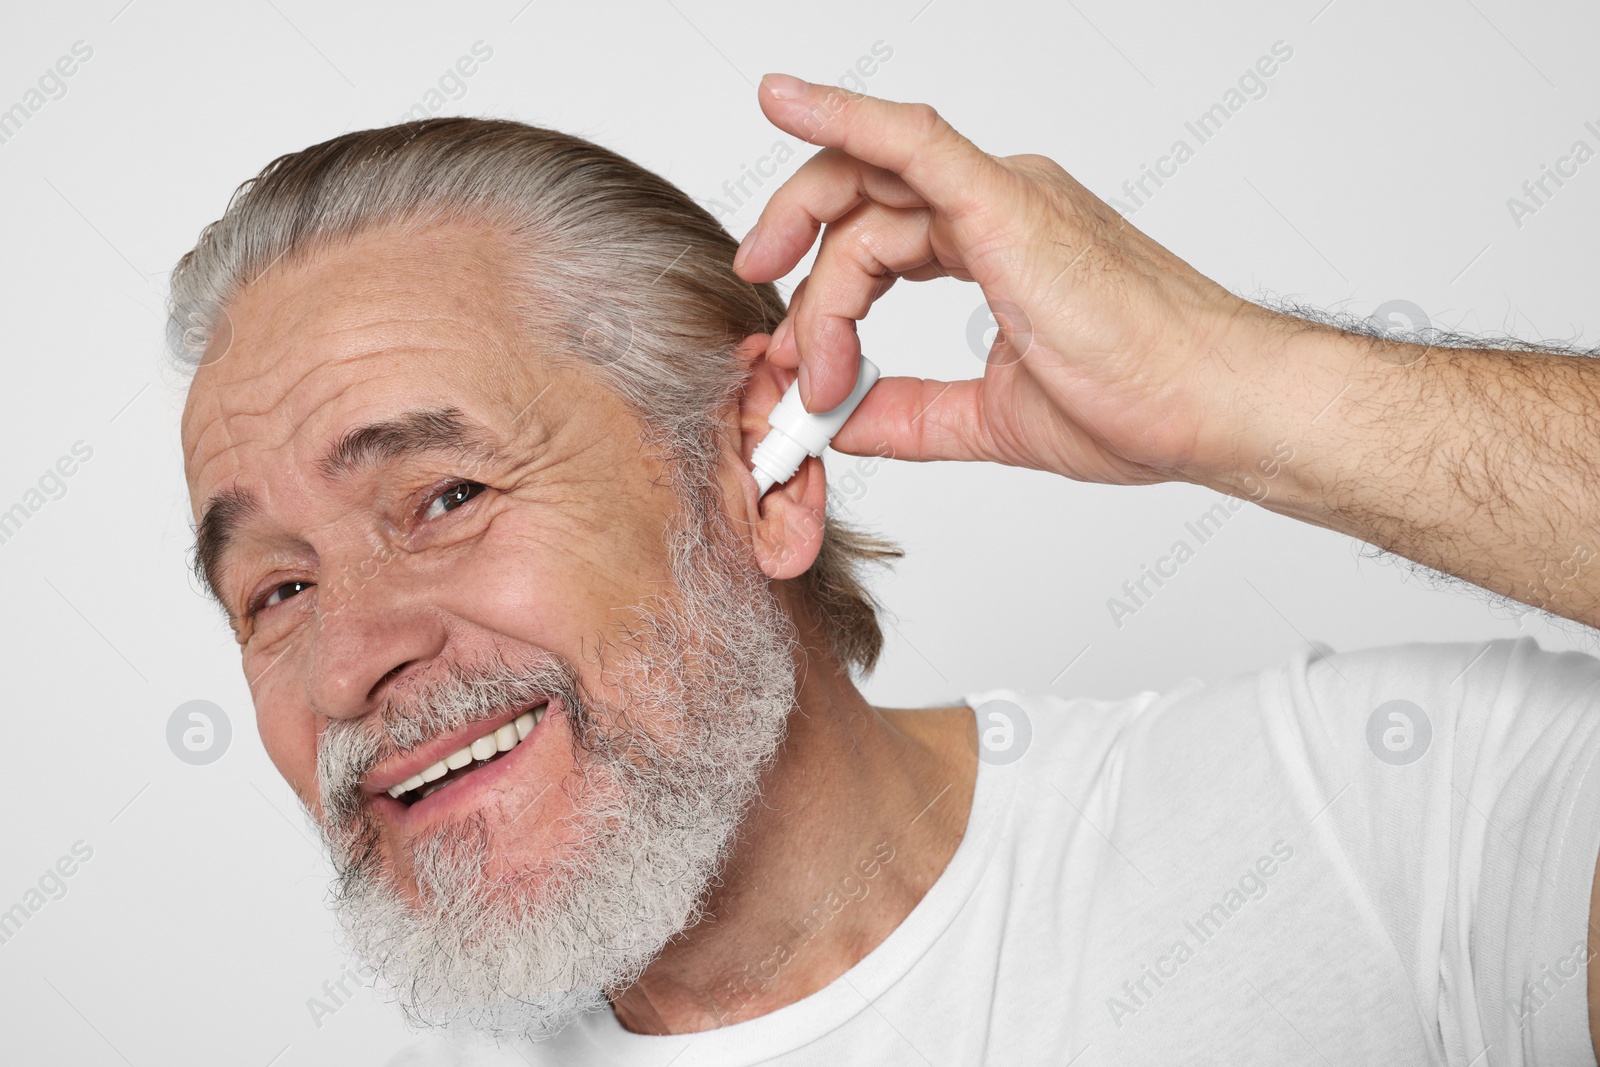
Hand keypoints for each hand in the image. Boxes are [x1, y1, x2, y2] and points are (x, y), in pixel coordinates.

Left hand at [733, 73, 1259, 486]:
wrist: (1212, 408)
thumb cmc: (1140, 401)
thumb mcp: (989, 417)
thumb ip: (910, 415)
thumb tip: (842, 425)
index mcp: (995, 241)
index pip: (875, 242)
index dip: (825, 305)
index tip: (807, 380)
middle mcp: (994, 204)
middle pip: (856, 202)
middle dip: (795, 263)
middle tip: (771, 342)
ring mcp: (1003, 196)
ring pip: (866, 191)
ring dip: (817, 280)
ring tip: (812, 370)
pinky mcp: (1009, 203)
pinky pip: (911, 140)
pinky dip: (843, 115)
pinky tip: (782, 98)